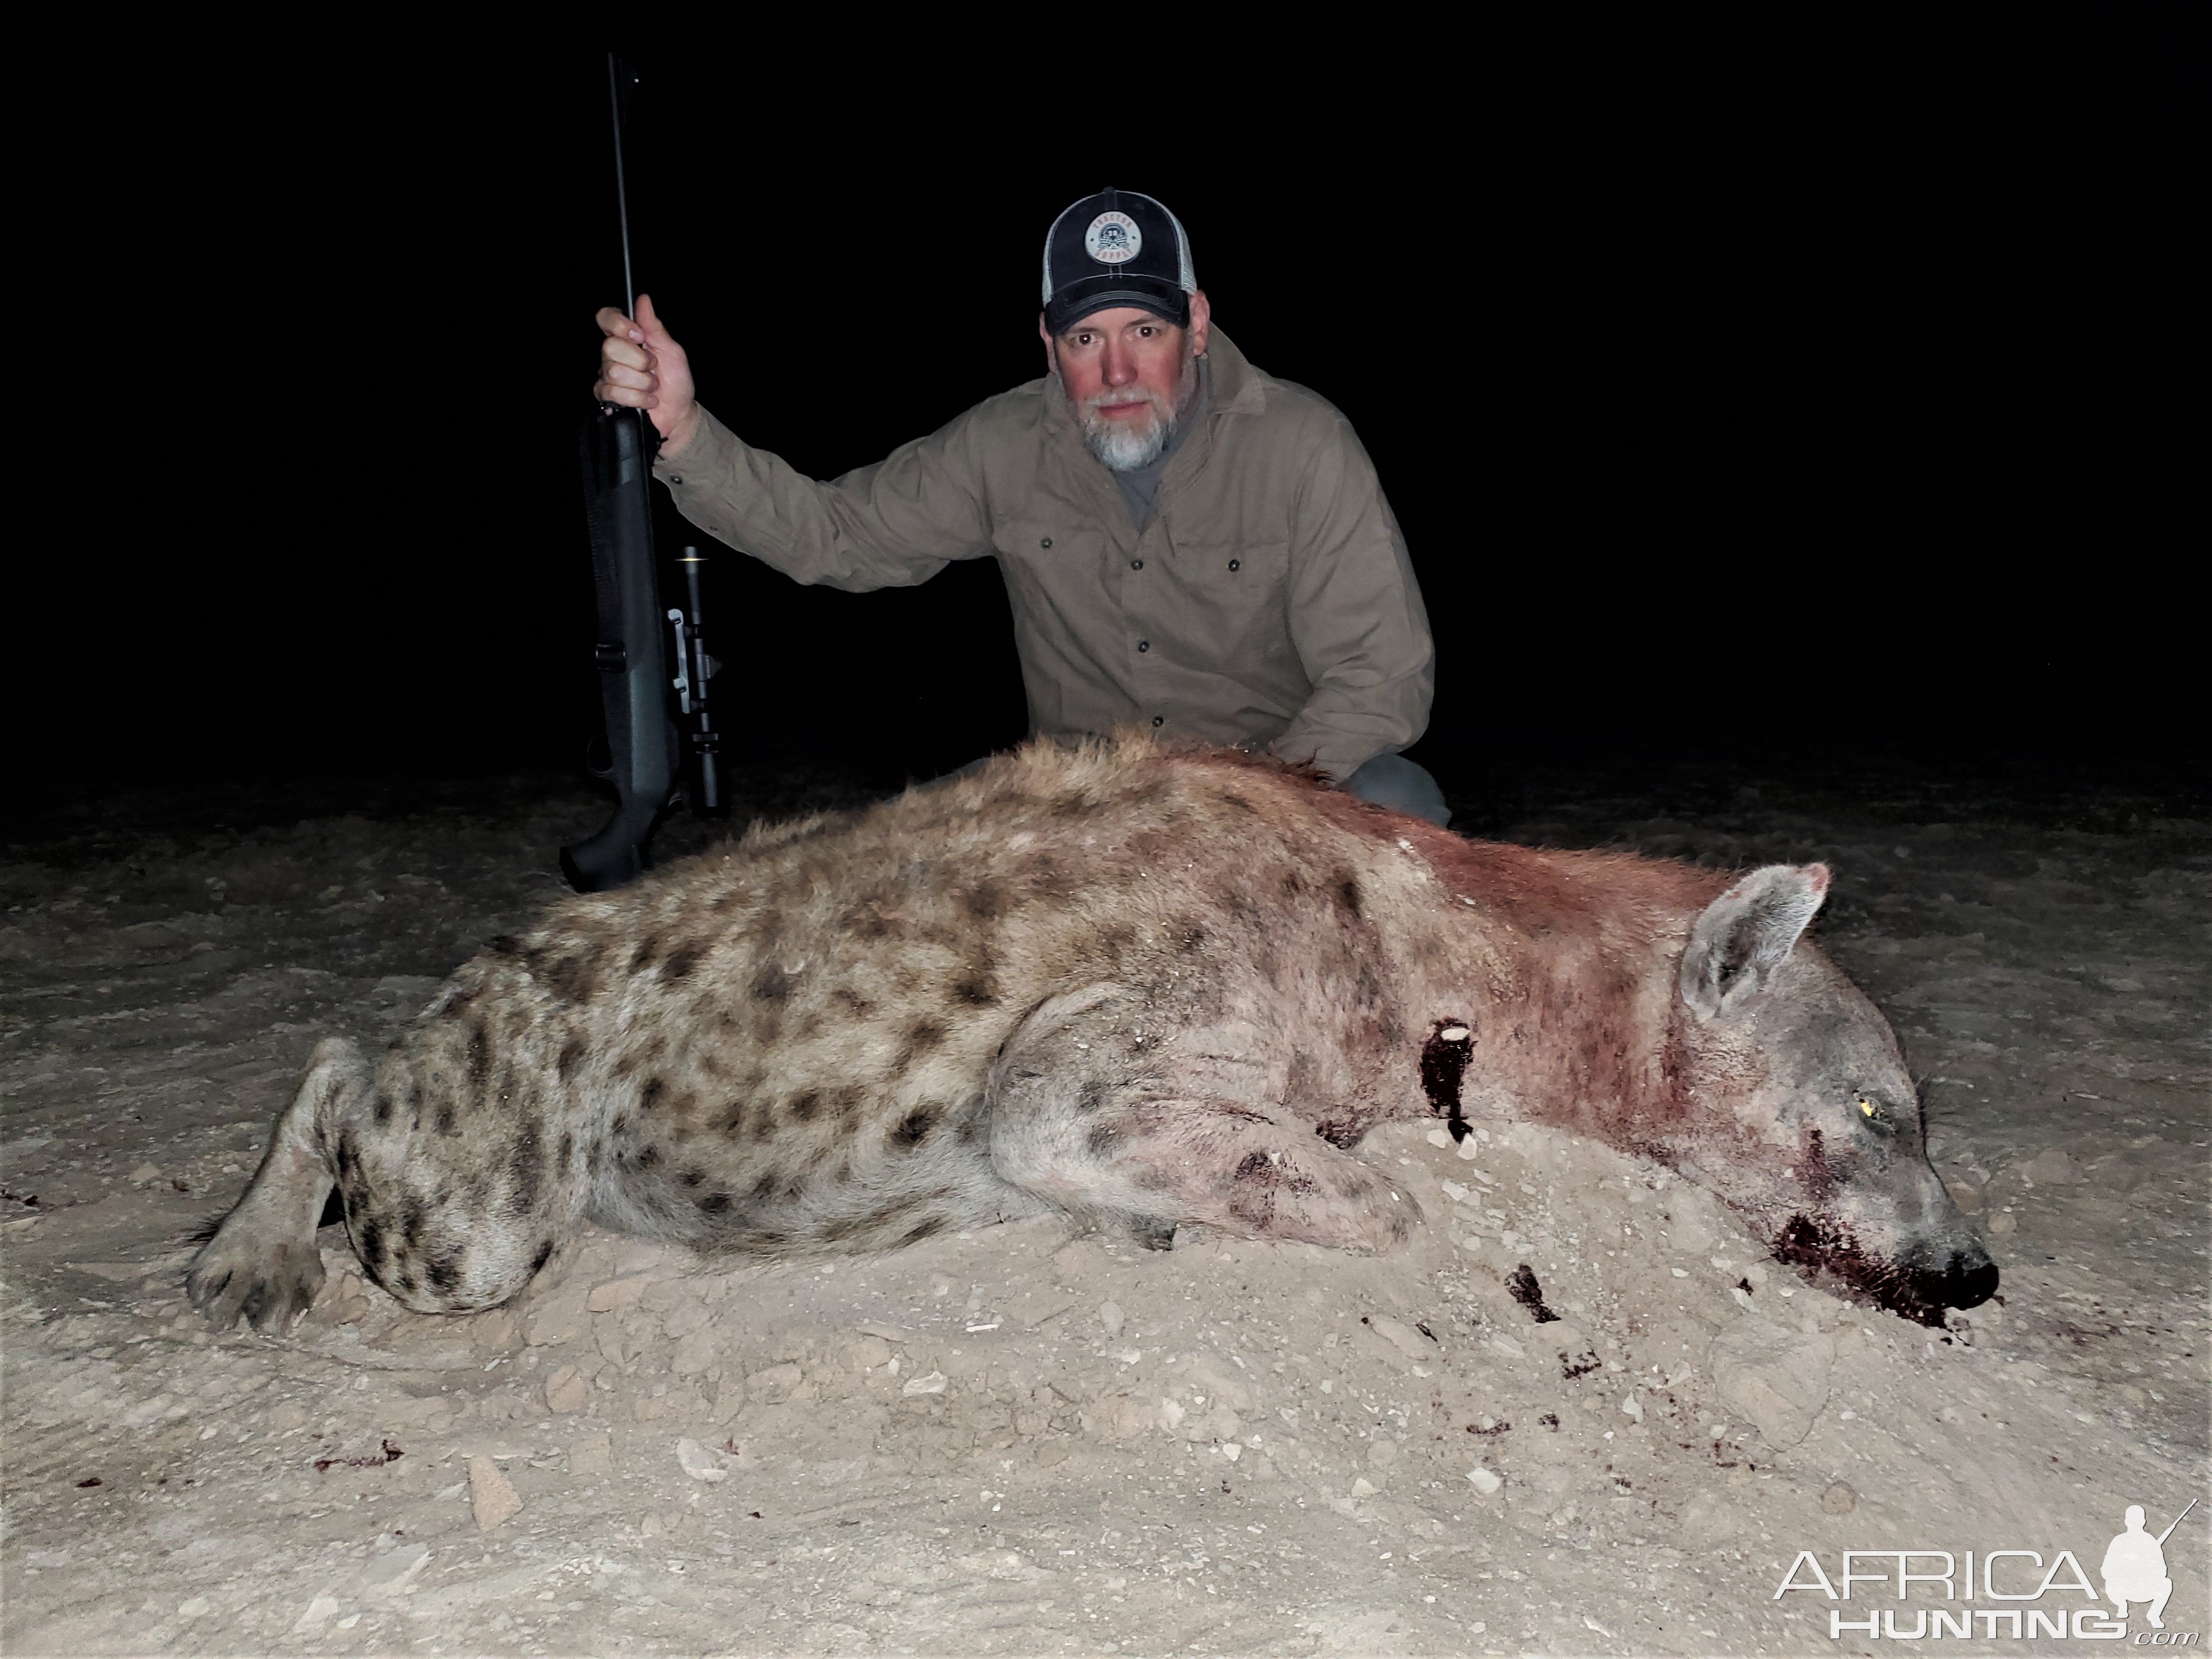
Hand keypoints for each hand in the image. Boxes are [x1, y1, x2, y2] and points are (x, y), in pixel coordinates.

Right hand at [595, 294, 700, 457]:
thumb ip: (655, 327)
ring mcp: (607, 374)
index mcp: (628, 337)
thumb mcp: (672, 351)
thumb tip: (643, 300)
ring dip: (642, 383)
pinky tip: (647, 400)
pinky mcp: (606, 396)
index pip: (606, 318)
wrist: (678, 413)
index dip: (618, 324)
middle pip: (610, 347)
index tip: (639, 336)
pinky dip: (638, 398)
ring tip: (653, 387)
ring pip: (614, 372)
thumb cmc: (676, 381)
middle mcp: (614, 353)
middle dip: (640, 362)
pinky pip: (614, 392)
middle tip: (653, 370)